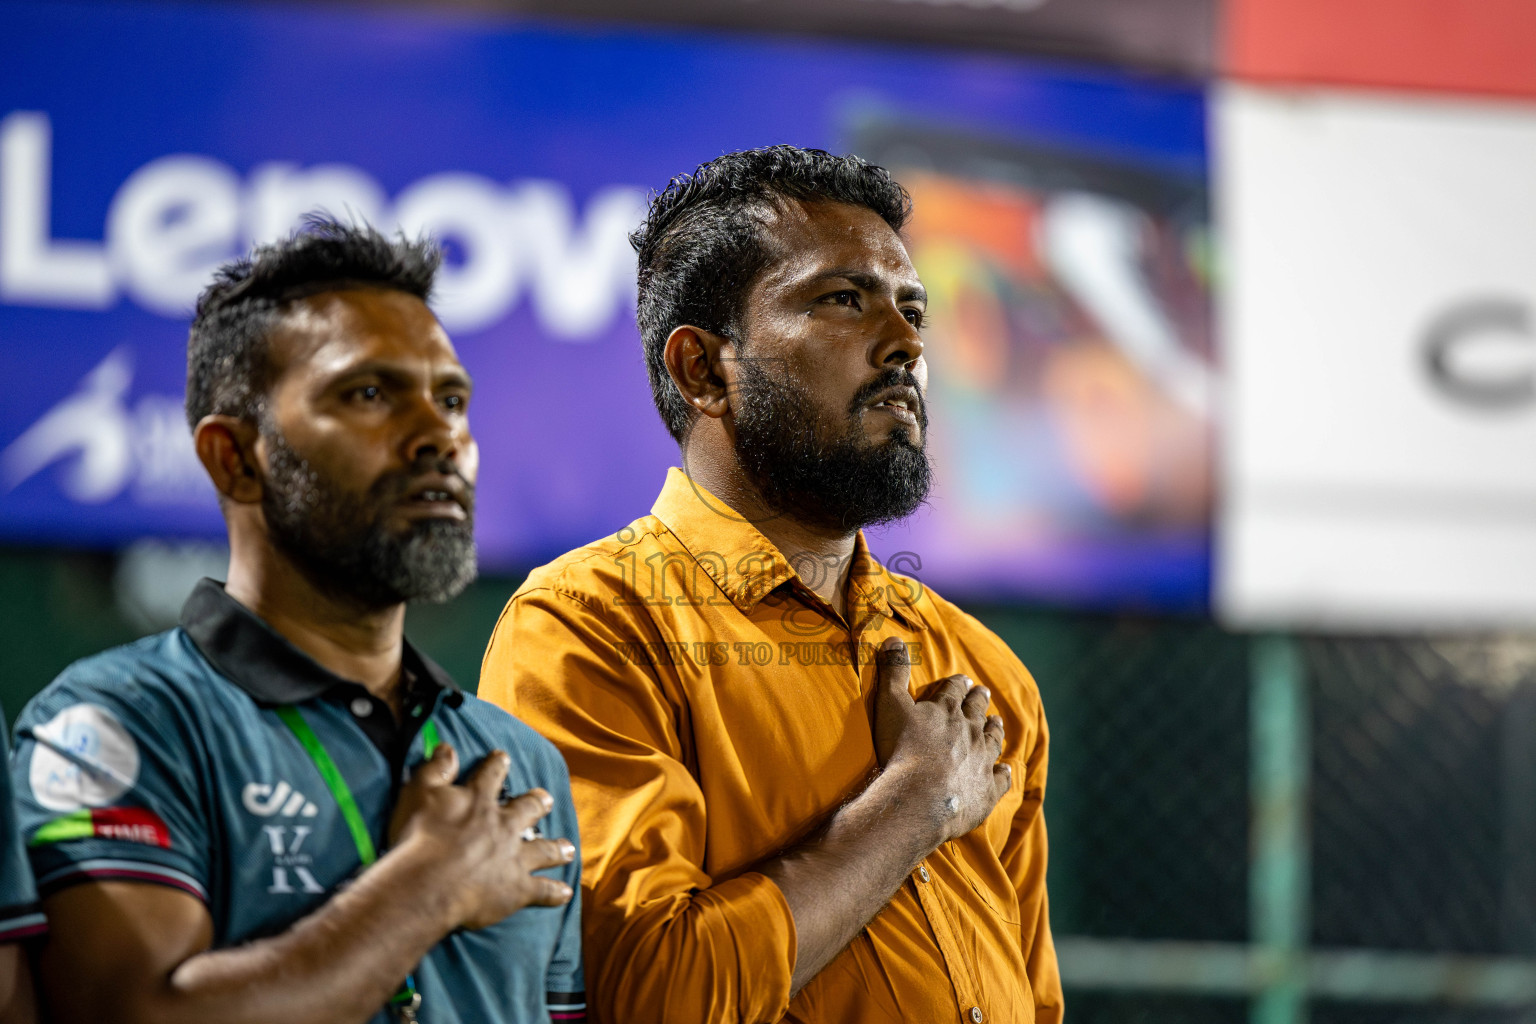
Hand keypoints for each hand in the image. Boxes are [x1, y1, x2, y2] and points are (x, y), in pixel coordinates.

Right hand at [387, 743, 574, 929]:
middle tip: (547, 798)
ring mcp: (515, 858)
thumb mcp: (419, 793)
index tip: (503, 757)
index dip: (497, 765)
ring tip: (567, 847)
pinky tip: (564, 893)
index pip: (491, 776)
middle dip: (537, 803)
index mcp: (479, 801)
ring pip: (543, 850)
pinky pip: (542, 890)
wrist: (429, 883)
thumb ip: (435, 769)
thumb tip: (447, 747)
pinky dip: (554, 893)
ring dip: (556, 848)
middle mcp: (503, 826)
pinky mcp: (518, 889)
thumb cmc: (420, 837)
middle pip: (527, 810)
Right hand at [872, 638, 1010, 843]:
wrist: (920, 797)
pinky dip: (1004, 773)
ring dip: (995, 730)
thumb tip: (894, 637)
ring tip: (997, 722)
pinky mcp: (987, 789)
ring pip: (993, 740)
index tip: (964, 679)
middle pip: (977, 711)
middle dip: (979, 700)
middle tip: (983, 692)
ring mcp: (982, 760)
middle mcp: (970, 731)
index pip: (955, 690)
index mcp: (947, 710)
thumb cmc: (901, 749)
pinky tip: (1006, 769)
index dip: (959, 683)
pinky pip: (1000, 778)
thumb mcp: (890, 704)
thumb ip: (893, 671)